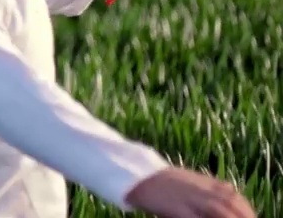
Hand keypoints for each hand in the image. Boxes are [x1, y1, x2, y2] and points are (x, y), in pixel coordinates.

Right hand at [125, 167, 254, 216]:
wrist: (136, 175)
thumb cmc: (162, 182)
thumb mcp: (188, 182)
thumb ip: (207, 189)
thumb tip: (227, 198)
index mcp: (204, 182)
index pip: (233, 195)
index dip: (247, 209)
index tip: (252, 217)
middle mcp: (200, 188)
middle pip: (229, 204)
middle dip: (243, 217)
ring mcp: (188, 197)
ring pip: (218, 211)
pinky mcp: (176, 207)